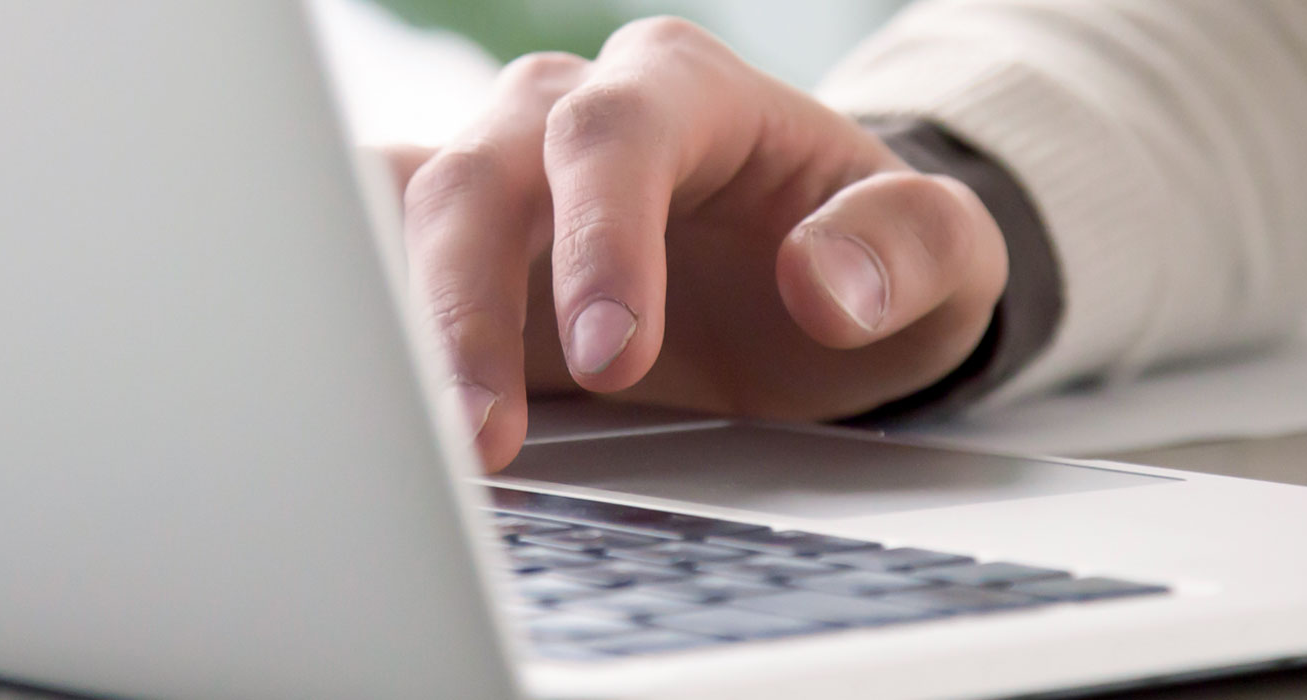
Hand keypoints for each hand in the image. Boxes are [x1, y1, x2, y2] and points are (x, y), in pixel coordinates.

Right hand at [382, 17, 1006, 470]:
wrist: (819, 283)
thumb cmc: (871, 252)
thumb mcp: (943, 255)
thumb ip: (904, 250)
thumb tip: (820, 283)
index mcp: (688, 91)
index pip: (617, 139)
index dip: (600, 241)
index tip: (614, 356)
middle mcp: (575, 115)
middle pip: (483, 175)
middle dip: (470, 306)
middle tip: (484, 433)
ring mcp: (508, 183)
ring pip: (411, 216)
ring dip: (400, 329)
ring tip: (418, 442)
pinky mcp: (464, 257)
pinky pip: (382, 261)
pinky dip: (367, 322)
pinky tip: (363, 399)